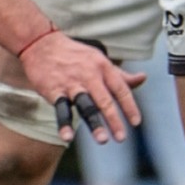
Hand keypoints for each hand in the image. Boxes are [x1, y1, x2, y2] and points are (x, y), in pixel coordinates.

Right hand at [18, 31, 141, 142]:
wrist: (41, 43)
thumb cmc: (75, 55)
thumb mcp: (100, 60)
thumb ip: (120, 74)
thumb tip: (143, 78)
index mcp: (103, 66)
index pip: (120, 88)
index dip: (129, 106)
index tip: (136, 122)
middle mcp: (89, 75)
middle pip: (105, 100)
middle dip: (114, 120)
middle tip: (121, 138)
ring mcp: (71, 83)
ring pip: (85, 105)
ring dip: (94, 123)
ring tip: (103, 140)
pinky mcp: (54, 90)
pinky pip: (60, 109)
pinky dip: (64, 123)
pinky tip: (68, 137)